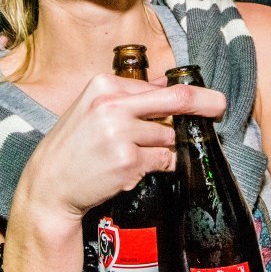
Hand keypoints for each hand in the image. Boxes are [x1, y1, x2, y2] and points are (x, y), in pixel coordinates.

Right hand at [18, 74, 224, 223]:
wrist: (49, 185)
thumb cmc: (72, 147)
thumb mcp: (92, 109)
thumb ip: (128, 97)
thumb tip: (166, 86)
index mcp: (104, 85)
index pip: (158, 87)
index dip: (185, 95)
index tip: (204, 99)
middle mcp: (112, 105)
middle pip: (176, 101)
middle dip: (205, 103)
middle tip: (221, 105)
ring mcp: (121, 133)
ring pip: (168, 138)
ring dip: (165, 148)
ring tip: (134, 155)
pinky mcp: (129, 161)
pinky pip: (162, 161)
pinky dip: (158, 166)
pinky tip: (131, 170)